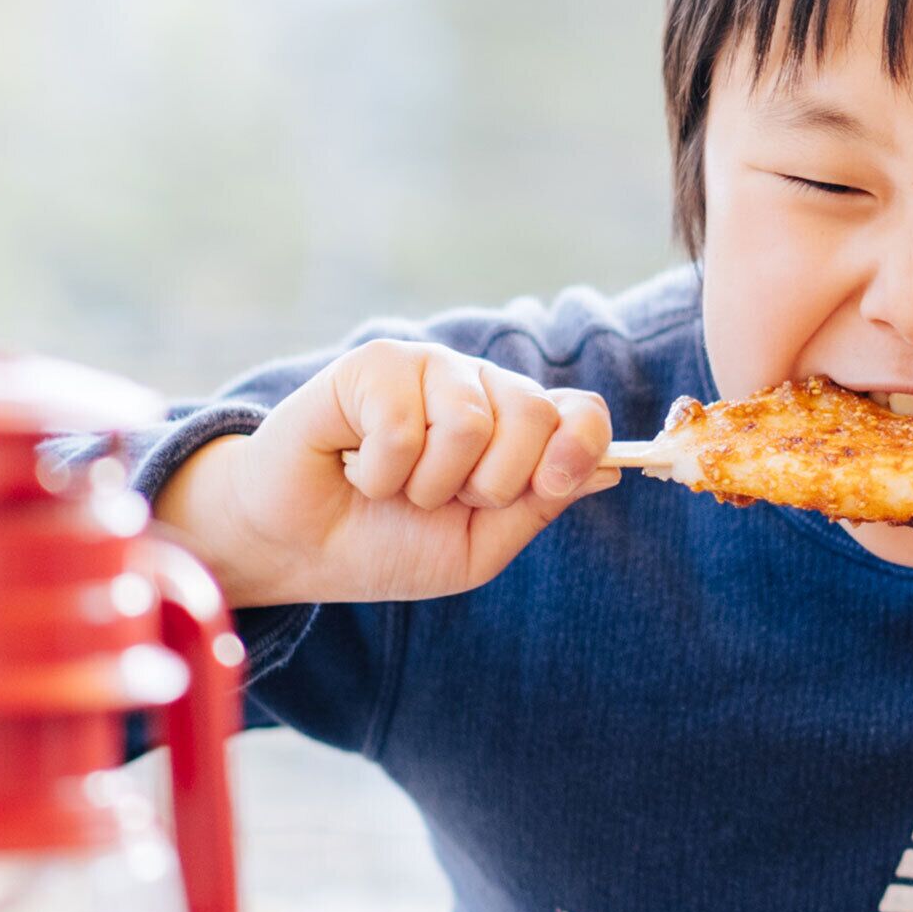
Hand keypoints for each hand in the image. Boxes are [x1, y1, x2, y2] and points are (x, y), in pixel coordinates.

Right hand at [155, 340, 618, 611]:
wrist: (301, 548)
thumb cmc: (389, 543)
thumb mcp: (480, 545)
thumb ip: (541, 505)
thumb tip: (611, 468)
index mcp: (517, 428)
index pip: (582, 413)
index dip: (578, 447)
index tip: (550, 486)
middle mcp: (482, 387)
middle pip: (535, 414)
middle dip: (490, 484)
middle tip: (441, 500)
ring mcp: (431, 368)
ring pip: (469, 422)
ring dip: (427, 483)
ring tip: (395, 486)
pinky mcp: (375, 363)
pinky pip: (403, 425)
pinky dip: (378, 472)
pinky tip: (355, 467)